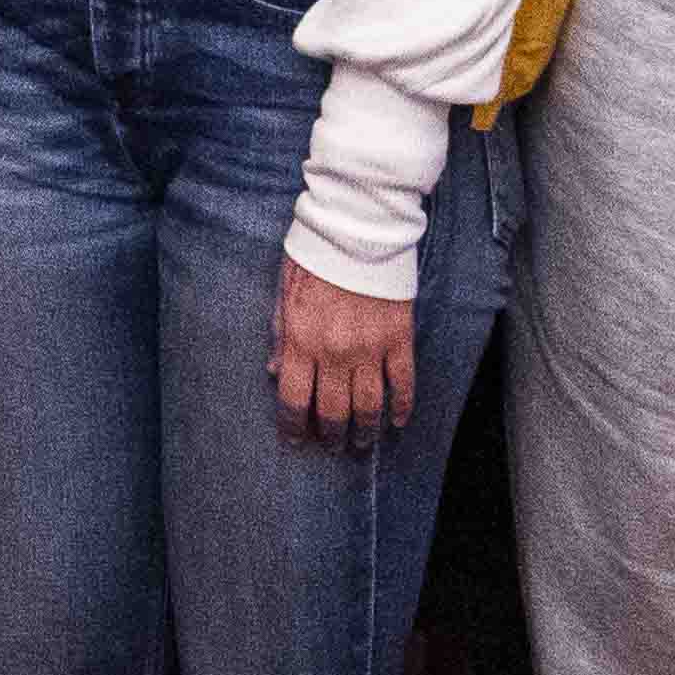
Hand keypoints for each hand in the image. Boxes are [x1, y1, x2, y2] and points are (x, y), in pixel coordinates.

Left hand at [272, 265, 418, 444]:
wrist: (356, 227)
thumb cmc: (313, 256)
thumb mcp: (282, 292)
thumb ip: (278, 335)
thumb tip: (271, 373)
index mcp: (299, 340)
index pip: (292, 400)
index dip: (293, 427)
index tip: (295, 441)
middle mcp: (333, 351)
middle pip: (332, 410)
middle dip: (330, 436)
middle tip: (332, 446)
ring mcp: (369, 348)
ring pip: (368, 405)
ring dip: (364, 431)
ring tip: (362, 443)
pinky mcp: (398, 337)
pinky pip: (403, 382)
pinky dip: (402, 406)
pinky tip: (397, 422)